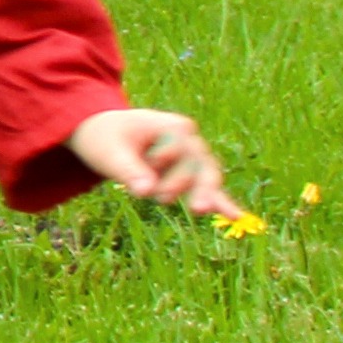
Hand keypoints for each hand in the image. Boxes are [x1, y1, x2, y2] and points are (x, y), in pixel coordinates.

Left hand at [66, 107, 239, 218]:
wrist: (106, 137)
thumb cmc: (107, 139)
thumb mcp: (110, 151)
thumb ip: (128, 170)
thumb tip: (146, 191)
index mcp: (172, 126)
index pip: (181, 148)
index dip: (164, 159)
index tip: (148, 161)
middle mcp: (190, 140)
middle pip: (200, 164)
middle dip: (186, 182)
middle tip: (163, 198)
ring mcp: (193, 158)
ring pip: (206, 178)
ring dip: (198, 194)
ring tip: (196, 209)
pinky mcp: (190, 176)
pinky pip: (208, 190)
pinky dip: (219, 202)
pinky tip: (236, 216)